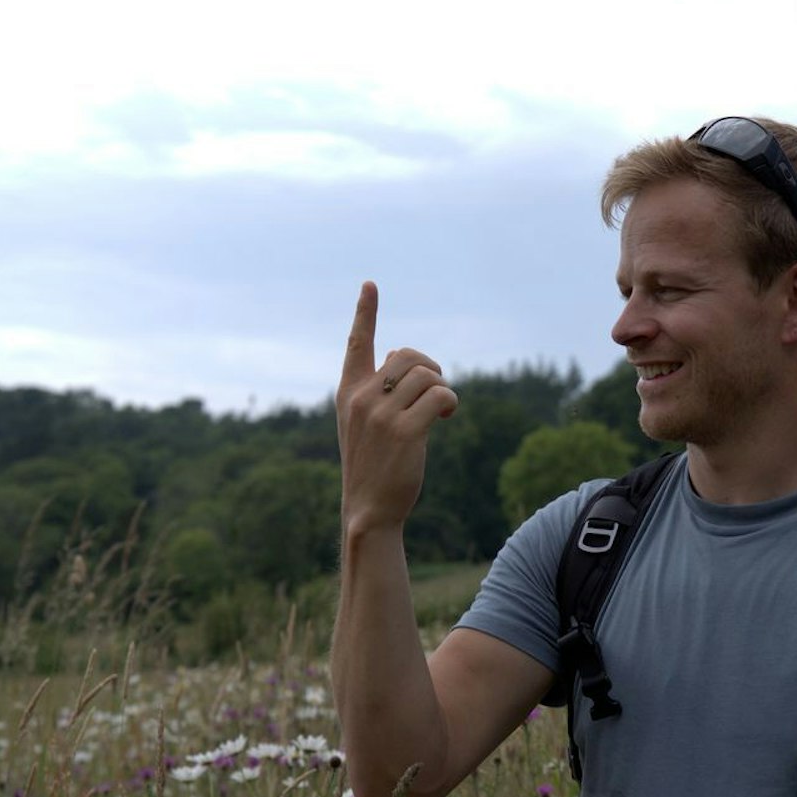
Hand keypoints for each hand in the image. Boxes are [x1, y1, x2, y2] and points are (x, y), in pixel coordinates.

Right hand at [337, 281, 458, 535]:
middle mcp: (361, 398)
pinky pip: (440, 395)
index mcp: (348, 393)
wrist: (369, 511)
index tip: (371, 285)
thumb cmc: (373, 466)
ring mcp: (381, 415)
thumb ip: (377, 389)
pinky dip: (449, 401)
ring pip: (426, 375)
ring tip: (442, 409)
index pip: (356, 344)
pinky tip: (446, 416)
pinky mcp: (405, 431)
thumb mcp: (365, 424)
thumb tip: (397, 351)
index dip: (365, 313)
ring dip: (442, 388)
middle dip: (430, 368)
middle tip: (436, 391)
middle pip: (408, 355)